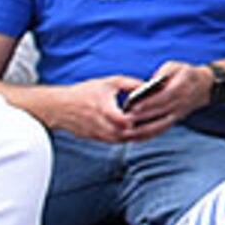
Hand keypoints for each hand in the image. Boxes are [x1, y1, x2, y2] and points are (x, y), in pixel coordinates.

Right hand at [38, 79, 155, 142]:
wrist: (60, 108)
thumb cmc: (85, 93)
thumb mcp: (109, 82)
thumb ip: (130, 84)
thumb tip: (150, 86)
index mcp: (103, 109)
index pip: (125, 120)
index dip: (140, 118)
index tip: (155, 112)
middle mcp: (101, 125)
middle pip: (128, 133)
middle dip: (146, 129)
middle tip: (164, 122)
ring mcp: (99, 134)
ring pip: (124, 140)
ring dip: (140, 135)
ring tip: (157, 127)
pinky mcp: (98, 139)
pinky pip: (118, 142)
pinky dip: (131, 138)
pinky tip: (143, 132)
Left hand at [119, 63, 218, 129]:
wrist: (204, 86)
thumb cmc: (184, 73)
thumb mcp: (174, 66)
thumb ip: (161, 74)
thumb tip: (146, 85)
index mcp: (183, 85)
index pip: (165, 96)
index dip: (150, 102)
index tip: (134, 106)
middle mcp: (182, 101)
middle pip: (161, 112)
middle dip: (142, 117)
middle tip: (125, 120)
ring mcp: (180, 113)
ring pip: (161, 124)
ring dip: (144, 130)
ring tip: (127, 132)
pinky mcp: (176, 120)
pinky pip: (162, 130)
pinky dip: (149, 135)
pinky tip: (135, 138)